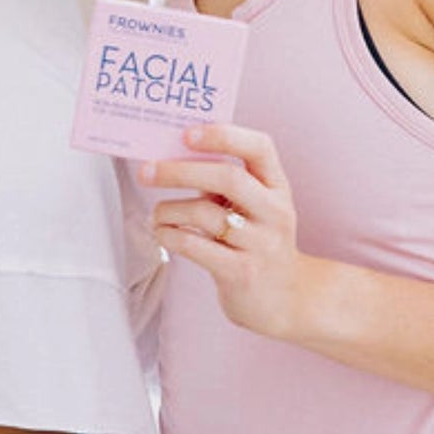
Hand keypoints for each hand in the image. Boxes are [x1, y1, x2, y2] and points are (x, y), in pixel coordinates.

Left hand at [140, 121, 319, 340]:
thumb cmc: (256, 241)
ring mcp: (261, 244)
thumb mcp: (251, 205)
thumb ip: (222, 178)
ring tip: (157, 214)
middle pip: (228, 178)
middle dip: (179, 171)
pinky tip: (162, 232)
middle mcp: (274, 212)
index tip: (187, 133)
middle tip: (146, 171)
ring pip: (205, 213)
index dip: (224, 135)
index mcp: (276, 186)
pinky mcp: (242, 272)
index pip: (260, 147)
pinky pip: (195, 246)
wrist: (286, 300)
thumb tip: (169, 151)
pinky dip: (169, 235)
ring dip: (168, 209)